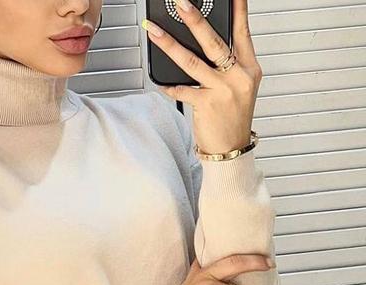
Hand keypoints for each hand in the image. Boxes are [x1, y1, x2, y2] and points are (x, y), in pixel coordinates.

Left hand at [143, 0, 261, 153]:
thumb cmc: (233, 119)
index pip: (243, 32)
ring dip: (170, 45)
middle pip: (214, 42)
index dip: (238, 10)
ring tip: (155, 32)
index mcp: (250, 69)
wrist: (231, 150)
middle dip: (195, 20)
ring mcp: (222, 91)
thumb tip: (207, 45)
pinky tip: (160, 80)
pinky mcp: (206, 105)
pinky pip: (182, 90)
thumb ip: (231, 66)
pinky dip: (169, 85)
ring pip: (192, 61)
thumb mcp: (241, 88)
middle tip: (181, 4)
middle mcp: (237, 77)